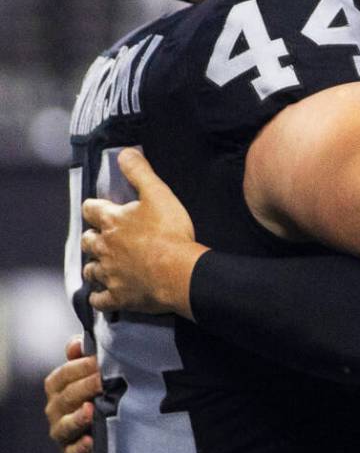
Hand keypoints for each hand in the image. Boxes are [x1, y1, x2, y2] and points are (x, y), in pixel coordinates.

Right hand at [44, 335, 98, 452]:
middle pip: (67, 396)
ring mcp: (61, 430)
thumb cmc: (95, 391)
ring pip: (65, 425)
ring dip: (78, 418)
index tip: (101, 360)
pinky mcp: (70, 450)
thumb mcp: (89, 371)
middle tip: (105, 380)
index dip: (81, 366)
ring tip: (92, 410)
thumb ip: (83, 356)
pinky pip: (71, 450)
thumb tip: (76, 343)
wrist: (101, 425)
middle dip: (86, 387)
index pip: (65, 374)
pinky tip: (90, 440)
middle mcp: (55, 408)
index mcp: (58, 386)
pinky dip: (80, 446)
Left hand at [81, 148, 207, 318]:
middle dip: (93, 237)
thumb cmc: (170, 232)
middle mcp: (104, 248)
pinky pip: (99, 299)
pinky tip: (104, 294)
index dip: (94, 207)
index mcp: (112, 222)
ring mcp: (108, 274)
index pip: (91, 209)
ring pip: (90, 270)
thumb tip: (124, 153)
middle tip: (104, 237)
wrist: (179, 272)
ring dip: (95, 266)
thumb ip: (140, 172)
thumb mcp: (159, 193)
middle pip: (87, 241)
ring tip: (104, 264)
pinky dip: (99, 296)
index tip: (100, 208)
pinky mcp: (117, 296)